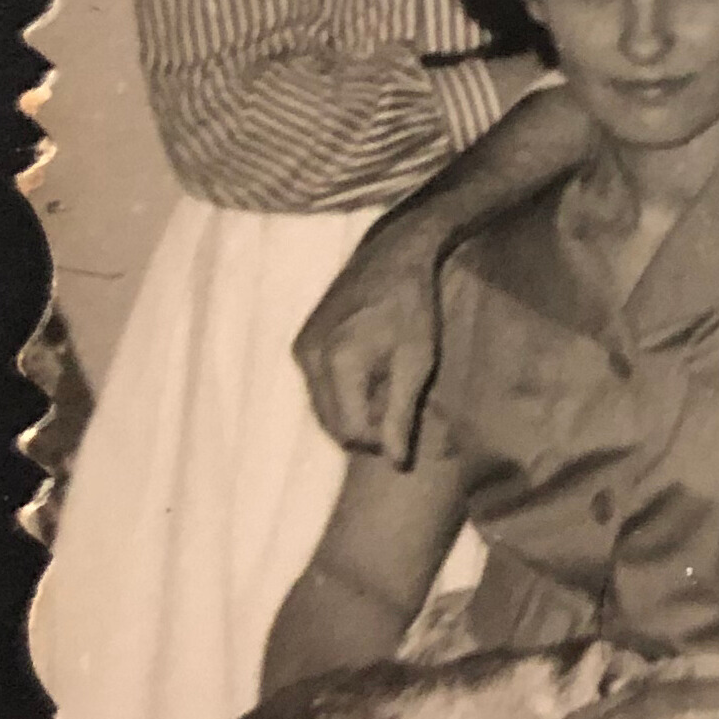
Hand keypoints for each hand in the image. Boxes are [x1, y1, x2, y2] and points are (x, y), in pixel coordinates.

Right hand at [293, 208, 447, 464]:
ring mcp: (300, 349)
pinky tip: (367, 377)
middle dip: (361, 428)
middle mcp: (309, 358)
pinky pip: (315, 385)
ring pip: (320, 407)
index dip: (376, 440)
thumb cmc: (413, 308)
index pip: (347, 431)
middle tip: (394, 411)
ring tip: (384, 392)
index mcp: (338, 362)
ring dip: (349, 411)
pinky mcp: (300, 342)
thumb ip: (401, 414)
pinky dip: (338, 392)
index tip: (401, 428)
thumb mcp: (418, 362)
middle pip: (329, 423)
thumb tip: (395, 463)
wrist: (393, 255)